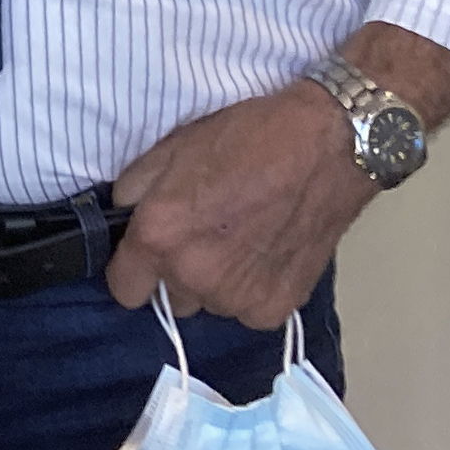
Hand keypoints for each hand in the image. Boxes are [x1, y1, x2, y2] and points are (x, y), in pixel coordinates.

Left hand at [105, 82, 371, 327]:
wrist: (326, 146)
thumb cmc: (247, 139)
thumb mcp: (172, 148)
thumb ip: (135, 191)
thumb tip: (123, 217)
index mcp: (160, 237)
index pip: (124, 289)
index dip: (133, 270)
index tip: (147, 255)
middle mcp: (194, 276)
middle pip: (170, 297)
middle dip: (179, 272)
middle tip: (206, 234)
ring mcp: (237, 298)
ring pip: (211, 303)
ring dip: (218, 282)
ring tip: (243, 239)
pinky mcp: (277, 307)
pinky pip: (249, 310)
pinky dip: (255, 289)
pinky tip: (269, 253)